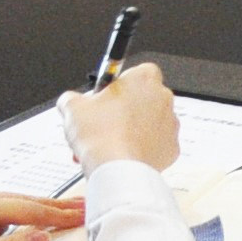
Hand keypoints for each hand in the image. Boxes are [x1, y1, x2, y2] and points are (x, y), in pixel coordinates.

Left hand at [0, 190, 85, 240]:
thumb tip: (40, 237)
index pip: (27, 208)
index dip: (57, 213)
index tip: (82, 214)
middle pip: (18, 199)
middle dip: (51, 204)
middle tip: (81, 205)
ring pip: (1, 205)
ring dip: (29, 210)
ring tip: (55, 214)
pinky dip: (5, 217)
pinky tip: (8, 228)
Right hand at [62, 62, 179, 171]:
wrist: (117, 168)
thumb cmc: (100, 134)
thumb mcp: (72, 108)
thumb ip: (71, 98)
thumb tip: (69, 100)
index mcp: (144, 79)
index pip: (136, 72)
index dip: (118, 86)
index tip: (104, 97)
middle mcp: (163, 97)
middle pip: (141, 99)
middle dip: (123, 110)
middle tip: (102, 124)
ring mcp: (171, 123)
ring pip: (149, 123)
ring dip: (132, 129)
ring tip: (108, 143)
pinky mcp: (172, 147)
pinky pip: (155, 144)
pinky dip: (141, 149)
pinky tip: (123, 154)